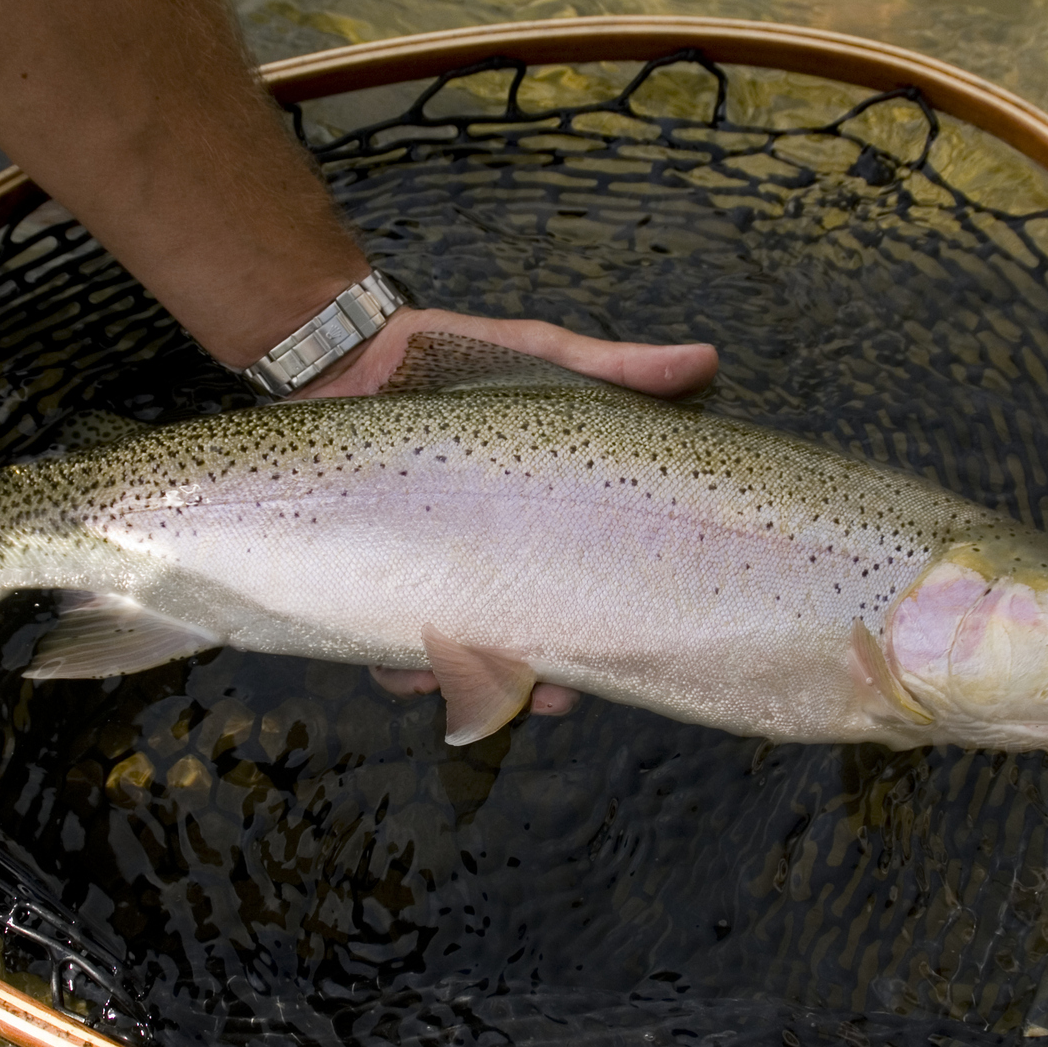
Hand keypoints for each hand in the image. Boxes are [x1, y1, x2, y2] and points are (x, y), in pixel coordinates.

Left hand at [314, 308, 716, 718]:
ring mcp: (420, 571)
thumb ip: (615, 371)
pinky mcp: (360, 572)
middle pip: (515, 645)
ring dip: (464, 681)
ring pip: (450, 658)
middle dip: (532, 681)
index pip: (570, 598)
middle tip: (547, 693)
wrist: (343, 352)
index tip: (603, 665)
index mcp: (529, 528)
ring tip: (469, 682)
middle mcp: (479, 561)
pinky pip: (378, 642)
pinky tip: (408, 668)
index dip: (588, 644)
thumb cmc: (446, 361)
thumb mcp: (535, 359)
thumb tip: (704, 360)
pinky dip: (397, 664)